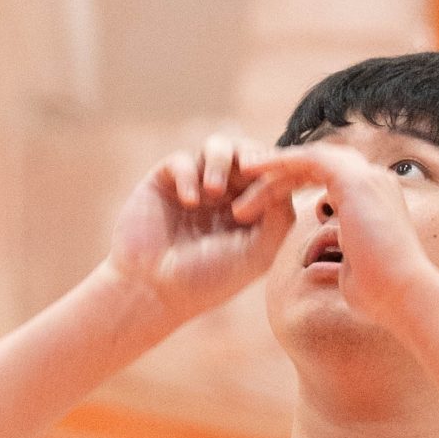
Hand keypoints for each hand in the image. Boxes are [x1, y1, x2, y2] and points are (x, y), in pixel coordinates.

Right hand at [105, 131, 295, 325]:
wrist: (153, 290)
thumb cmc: (209, 280)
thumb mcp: (257, 254)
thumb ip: (280, 217)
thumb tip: (285, 180)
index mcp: (255, 209)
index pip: (275, 174)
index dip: (279, 170)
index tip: (271, 188)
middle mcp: (229, 193)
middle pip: (249, 152)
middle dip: (252, 156)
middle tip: (249, 169)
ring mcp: (198, 184)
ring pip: (219, 146)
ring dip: (221, 160)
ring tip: (214, 189)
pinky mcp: (167, 181)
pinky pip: (183, 160)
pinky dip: (189, 175)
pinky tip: (189, 201)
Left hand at [229, 140, 431, 328]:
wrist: (402, 295)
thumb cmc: (380, 296)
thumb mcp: (353, 272)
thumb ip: (339, 259)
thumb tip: (322, 265)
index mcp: (376, 200)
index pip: (331, 179)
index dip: (296, 184)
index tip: (266, 200)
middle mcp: (375, 181)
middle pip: (320, 163)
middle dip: (283, 169)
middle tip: (247, 175)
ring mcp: (368, 177)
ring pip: (311, 158)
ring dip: (276, 165)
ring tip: (242, 170)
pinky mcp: (355, 180)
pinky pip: (309, 159)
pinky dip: (280, 162)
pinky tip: (254, 171)